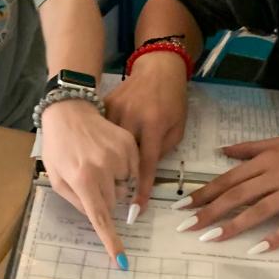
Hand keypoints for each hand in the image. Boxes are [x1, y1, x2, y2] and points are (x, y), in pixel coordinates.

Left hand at [41, 99, 138, 266]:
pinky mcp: (129, 145)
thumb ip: (77, 201)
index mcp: (83, 179)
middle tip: (88, 179)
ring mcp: (119, 155)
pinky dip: (121, 169)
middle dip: (102, 198)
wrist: (69, 112)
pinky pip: (131, 171)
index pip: (100, 217)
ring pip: (123, 187)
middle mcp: (103, 168)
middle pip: (113, 203)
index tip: (122, 260)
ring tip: (95, 161)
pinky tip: (106, 154)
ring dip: (112, 182)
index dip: (111, 241)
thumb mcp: (58, 178)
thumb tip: (99, 218)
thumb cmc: (59, 148)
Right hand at [103, 52, 187, 208]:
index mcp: (154, 124)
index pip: (146, 165)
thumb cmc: (172, 99)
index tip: (135, 210)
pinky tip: (101, 149)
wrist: (157, 68)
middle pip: (122, 158)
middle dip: (122, 179)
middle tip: (122, 192)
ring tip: (109, 172)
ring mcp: (115, 110)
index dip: (141, 190)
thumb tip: (144, 172)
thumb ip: (163, 151)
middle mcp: (132, 118)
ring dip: (109, 163)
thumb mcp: (177, 127)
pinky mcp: (105, 106)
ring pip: (108, 146)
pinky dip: (102, 144)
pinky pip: (102, 133)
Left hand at [176, 130, 278, 250]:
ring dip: (233, 225)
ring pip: (258, 209)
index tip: (182, 206)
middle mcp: (275, 175)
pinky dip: (275, 235)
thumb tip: (223, 151)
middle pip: (237, 195)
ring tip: (211, 239)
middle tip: (186, 226)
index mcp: (265, 160)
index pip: (228, 179)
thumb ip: (249, 148)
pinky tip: (258, 248)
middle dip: (209, 211)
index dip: (204, 193)